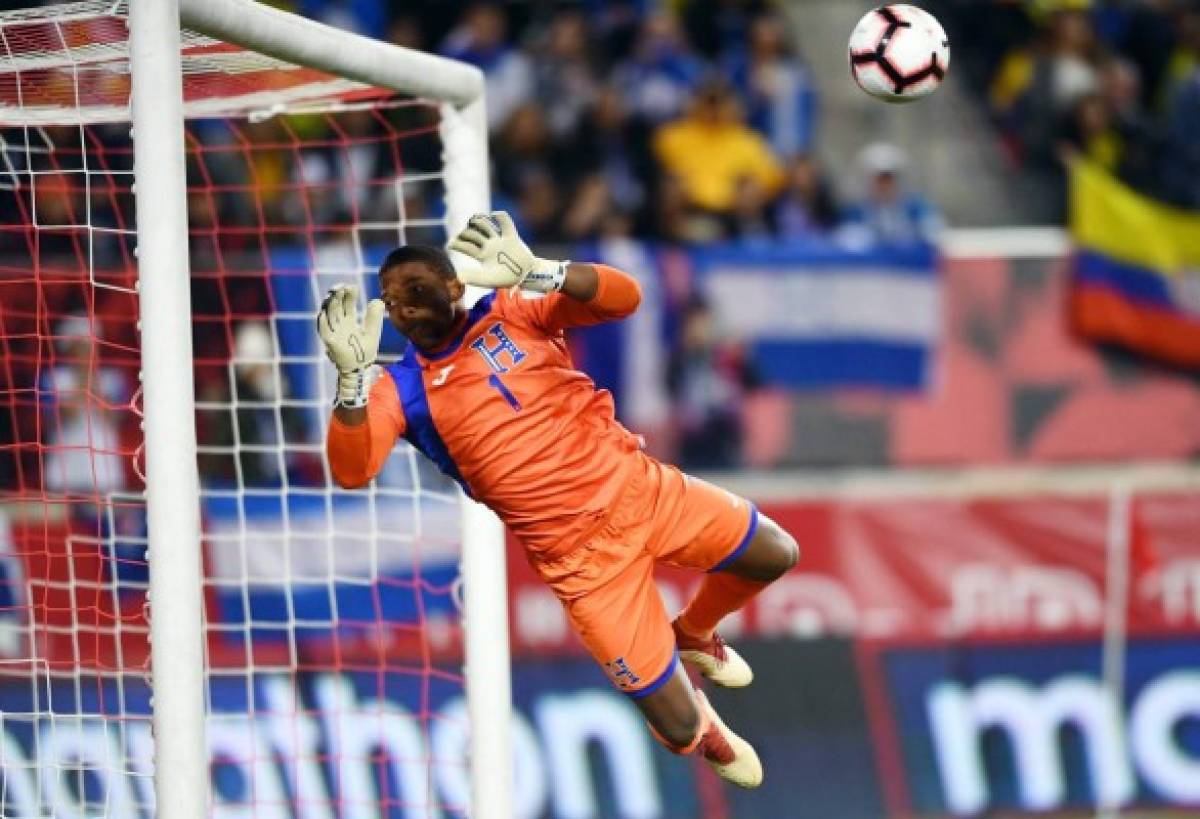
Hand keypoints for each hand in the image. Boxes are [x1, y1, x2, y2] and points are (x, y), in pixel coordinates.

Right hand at [316, 284, 384, 407]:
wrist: (361, 369)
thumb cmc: (365, 351)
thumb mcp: (372, 332)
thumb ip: (374, 317)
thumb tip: (377, 300)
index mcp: (348, 320)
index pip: (346, 303)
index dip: (348, 294)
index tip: (352, 286)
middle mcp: (339, 324)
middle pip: (336, 306)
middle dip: (337, 295)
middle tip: (341, 286)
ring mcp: (333, 332)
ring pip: (328, 314)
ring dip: (329, 304)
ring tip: (333, 294)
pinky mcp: (330, 342)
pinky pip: (323, 330)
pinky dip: (322, 321)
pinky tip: (323, 312)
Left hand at [448, 211, 566, 292]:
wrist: (525, 276)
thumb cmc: (506, 279)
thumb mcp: (488, 279)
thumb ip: (474, 277)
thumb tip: (458, 276)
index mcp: (482, 255)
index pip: (466, 246)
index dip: (456, 244)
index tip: (449, 244)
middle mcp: (489, 246)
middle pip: (473, 234)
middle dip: (466, 233)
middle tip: (462, 234)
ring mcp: (500, 240)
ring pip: (486, 226)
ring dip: (479, 221)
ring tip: (474, 221)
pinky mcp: (512, 237)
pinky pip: (505, 223)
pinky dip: (500, 217)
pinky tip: (494, 214)